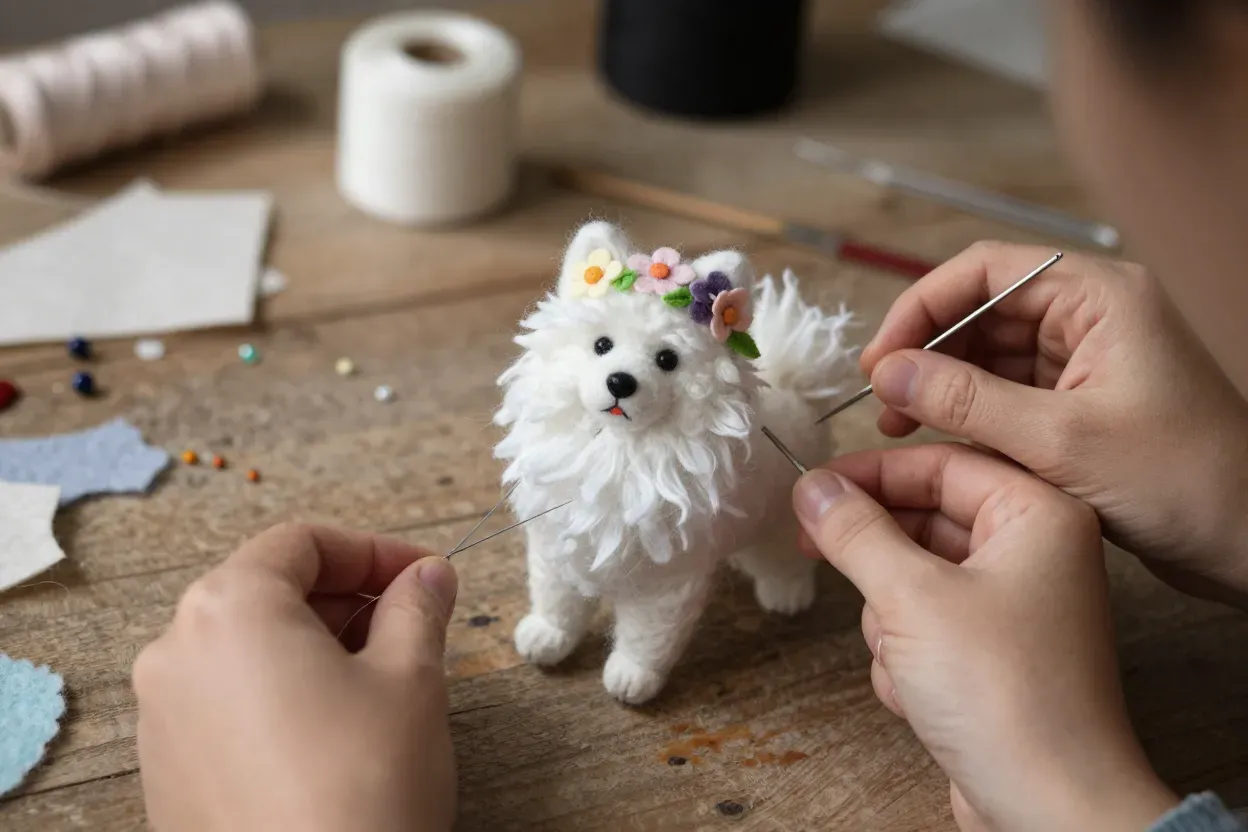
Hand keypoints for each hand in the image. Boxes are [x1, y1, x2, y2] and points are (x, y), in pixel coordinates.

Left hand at [133, 523, 458, 831]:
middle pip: (267, 589)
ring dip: (315, 645)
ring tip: (380, 677)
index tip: (425, 574)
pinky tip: (335, 729)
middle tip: (412, 620)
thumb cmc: (363, 788)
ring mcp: (161, 717)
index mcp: (230, 608)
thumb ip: (418, 608)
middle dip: (346, 597)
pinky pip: (225, 703)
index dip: (374, 550)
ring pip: (245, 648)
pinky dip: (279, 694)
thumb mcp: (412, 679)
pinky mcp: (167, 773)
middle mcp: (176, 652)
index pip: (302, 543)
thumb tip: (428, 575)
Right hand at [794, 443, 1177, 831]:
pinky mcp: (994, 655)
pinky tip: (917, 692)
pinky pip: (925, 627)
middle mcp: (1034, 554)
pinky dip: (906, 656)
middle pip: (924, 521)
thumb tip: (813, 486)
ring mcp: (1015, 607)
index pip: (939, 464)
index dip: (868, 474)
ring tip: (903, 656)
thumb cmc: (1005, 695)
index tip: (811, 489)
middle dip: (875, 556)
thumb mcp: (911, 597)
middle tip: (816, 548)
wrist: (1049, 808)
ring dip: (890, 618)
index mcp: (1038, 516)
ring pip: (914, 578)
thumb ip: (856, 533)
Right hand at [861, 242, 1247, 604]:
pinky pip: (1005, 394)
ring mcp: (1084, 361)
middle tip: (884, 402)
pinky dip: (968, 415)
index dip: (921, 308)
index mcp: (1097, 296)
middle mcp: (1088, 316)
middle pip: (979, 312)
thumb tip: (888, 372)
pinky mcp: (1079, 404)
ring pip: (987, 356)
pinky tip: (939, 442)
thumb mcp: (1061, 439)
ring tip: (900, 427)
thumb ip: (967, 400)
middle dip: (925, 353)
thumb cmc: (1185, 480)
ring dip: (940, 387)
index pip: (983, 271)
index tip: (879, 358)